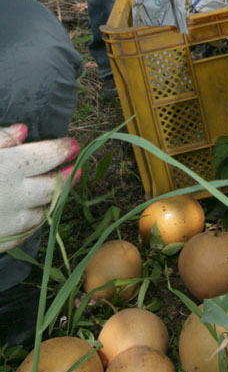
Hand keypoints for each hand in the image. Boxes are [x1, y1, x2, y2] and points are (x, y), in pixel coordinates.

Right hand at [0, 125, 79, 251]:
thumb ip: (0, 139)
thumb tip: (23, 130)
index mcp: (9, 167)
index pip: (48, 155)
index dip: (63, 149)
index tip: (73, 145)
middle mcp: (14, 195)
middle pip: (53, 186)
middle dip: (67, 175)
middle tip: (76, 168)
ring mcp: (8, 222)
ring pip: (43, 212)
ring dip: (52, 200)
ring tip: (55, 190)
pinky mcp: (2, 242)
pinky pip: (26, 232)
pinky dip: (32, 221)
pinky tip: (31, 212)